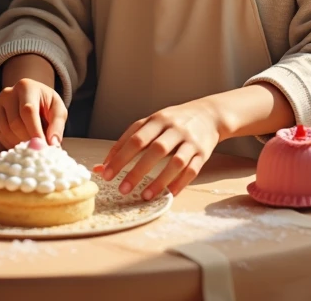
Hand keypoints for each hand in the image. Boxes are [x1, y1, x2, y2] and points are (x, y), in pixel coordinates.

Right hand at [0, 78, 66, 147]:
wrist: (32, 97)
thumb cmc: (46, 104)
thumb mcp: (58, 110)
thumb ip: (57, 125)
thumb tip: (53, 144)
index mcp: (26, 86)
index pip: (28, 111)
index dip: (34, 131)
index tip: (42, 148)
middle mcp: (8, 92)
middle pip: (15, 123)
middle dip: (28, 140)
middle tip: (39, 150)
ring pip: (6, 131)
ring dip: (20, 144)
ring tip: (31, 146)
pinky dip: (10, 143)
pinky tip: (20, 143)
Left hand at [95, 100, 220, 198]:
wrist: (208, 114)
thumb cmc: (172, 122)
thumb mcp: (151, 124)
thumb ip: (128, 141)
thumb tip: (102, 165)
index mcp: (157, 119)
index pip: (136, 138)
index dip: (120, 156)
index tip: (106, 174)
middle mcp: (174, 129)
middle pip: (155, 150)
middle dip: (137, 171)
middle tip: (122, 189)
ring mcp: (190, 141)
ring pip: (176, 162)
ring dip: (160, 181)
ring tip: (145, 196)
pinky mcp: (203, 153)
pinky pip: (192, 171)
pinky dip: (180, 183)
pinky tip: (169, 194)